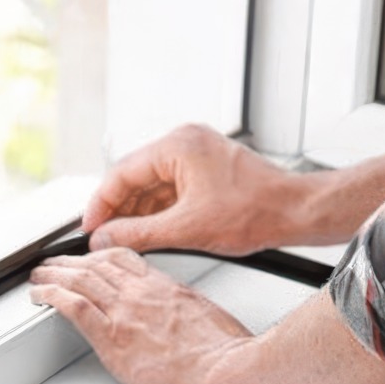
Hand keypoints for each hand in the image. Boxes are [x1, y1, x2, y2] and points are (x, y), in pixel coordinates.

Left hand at [29, 248, 250, 383]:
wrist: (224, 373)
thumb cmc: (226, 355)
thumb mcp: (210, 319)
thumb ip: (189, 313)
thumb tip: (186, 321)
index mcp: (167, 288)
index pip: (126, 260)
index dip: (101, 255)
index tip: (90, 258)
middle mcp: (142, 294)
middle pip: (97, 265)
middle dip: (71, 263)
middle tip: (55, 264)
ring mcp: (126, 312)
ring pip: (80, 279)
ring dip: (53, 274)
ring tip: (38, 276)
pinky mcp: (112, 337)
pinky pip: (74, 306)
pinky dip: (51, 295)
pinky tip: (39, 295)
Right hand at [82, 124, 320, 255]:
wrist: (296, 213)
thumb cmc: (256, 212)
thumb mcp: (186, 229)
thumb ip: (138, 234)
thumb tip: (106, 238)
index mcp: (177, 146)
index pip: (121, 174)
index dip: (100, 205)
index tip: (89, 229)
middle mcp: (185, 143)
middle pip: (135, 178)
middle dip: (119, 211)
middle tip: (104, 239)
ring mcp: (197, 155)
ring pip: (153, 186)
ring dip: (138, 213)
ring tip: (125, 241)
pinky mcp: (207, 170)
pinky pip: (171, 189)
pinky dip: (159, 211)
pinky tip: (150, 233)